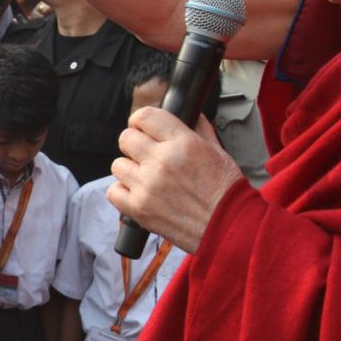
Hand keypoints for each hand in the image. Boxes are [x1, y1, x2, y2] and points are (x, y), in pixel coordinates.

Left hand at [108, 108, 242, 253]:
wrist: (227, 227)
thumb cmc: (225, 191)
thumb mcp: (218, 151)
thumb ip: (199, 129)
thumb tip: (189, 113)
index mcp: (182, 143)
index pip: (145, 116)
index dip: (141, 120)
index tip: (142, 127)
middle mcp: (161, 162)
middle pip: (126, 138)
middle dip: (135, 143)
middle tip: (145, 153)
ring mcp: (147, 186)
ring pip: (118, 165)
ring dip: (130, 169)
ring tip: (146, 176)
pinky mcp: (139, 209)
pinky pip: (113, 191)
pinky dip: (123, 191)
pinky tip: (139, 192)